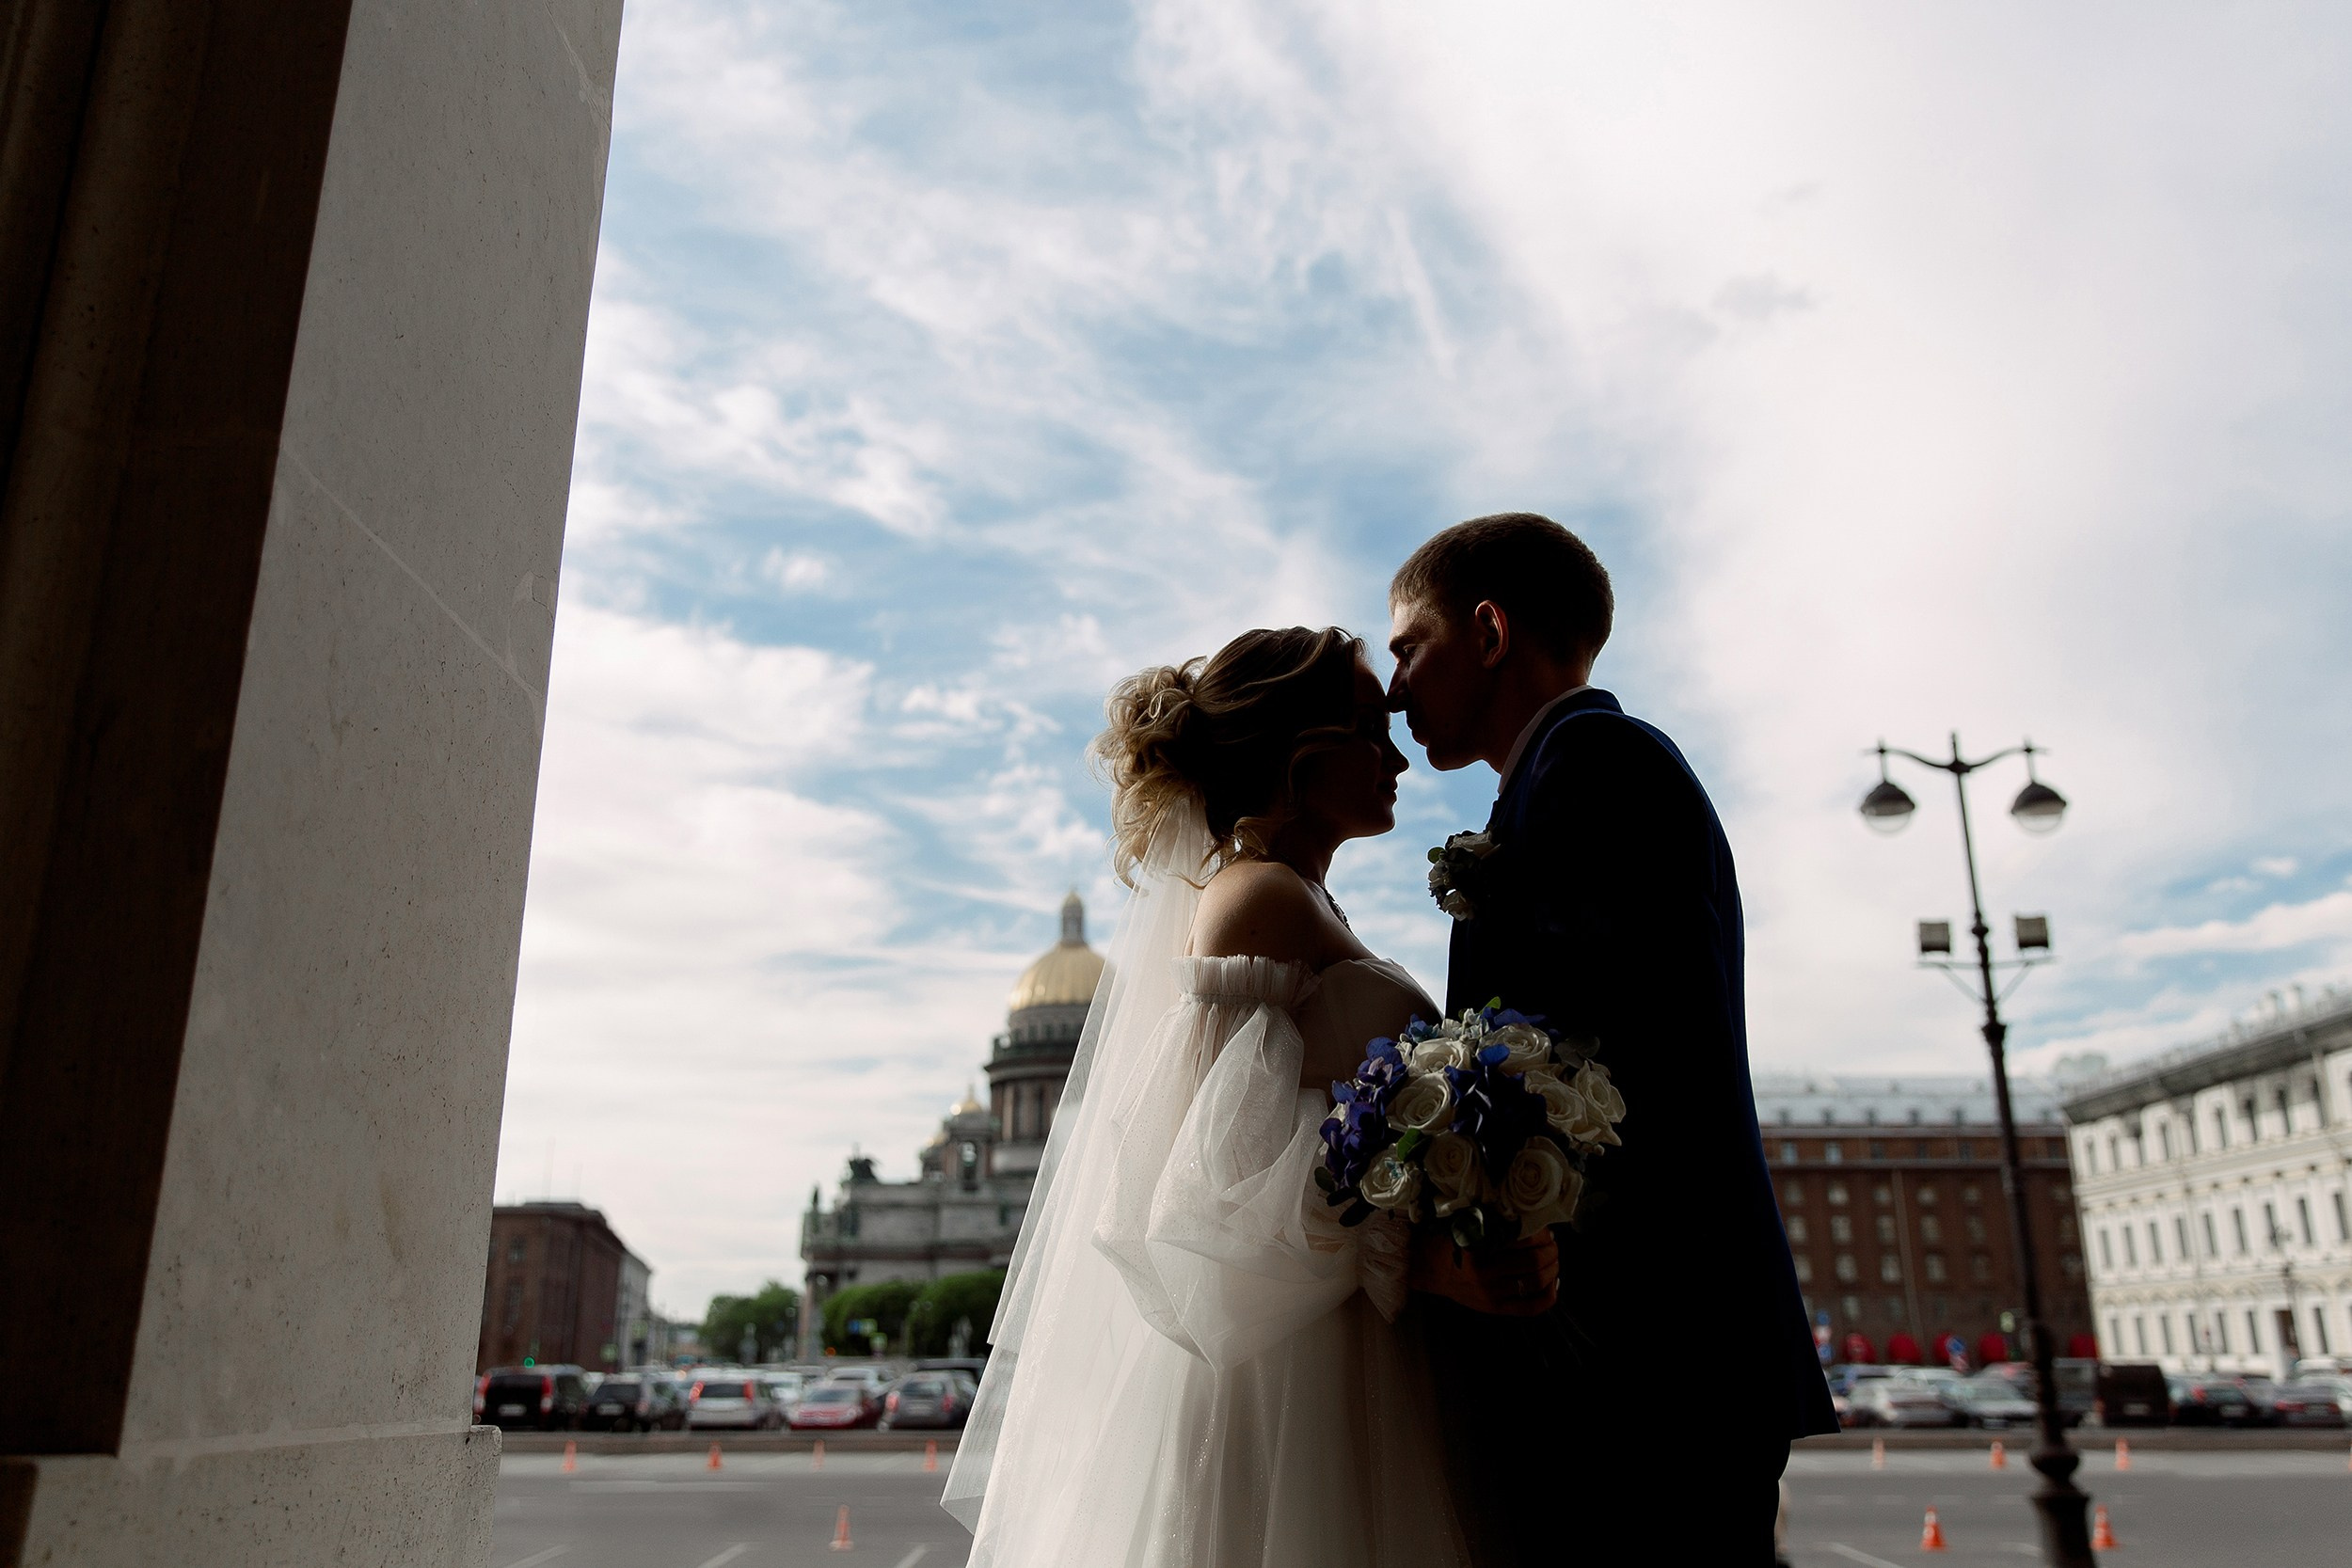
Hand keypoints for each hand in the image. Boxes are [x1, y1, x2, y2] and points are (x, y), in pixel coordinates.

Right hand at [1408, 1226, 1558, 1315]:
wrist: (1430, 1270)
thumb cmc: (1450, 1243)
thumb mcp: (1468, 1226)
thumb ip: (1495, 1224)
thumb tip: (1532, 1222)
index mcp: (1479, 1248)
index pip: (1522, 1240)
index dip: (1540, 1234)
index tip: (1544, 1230)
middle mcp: (1485, 1273)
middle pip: (1534, 1261)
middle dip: (1550, 1251)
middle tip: (1552, 1244)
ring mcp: (1491, 1293)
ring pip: (1535, 1282)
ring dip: (1552, 1269)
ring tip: (1553, 1260)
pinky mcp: (1495, 1309)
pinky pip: (1530, 1307)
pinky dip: (1547, 1296)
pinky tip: (1552, 1283)